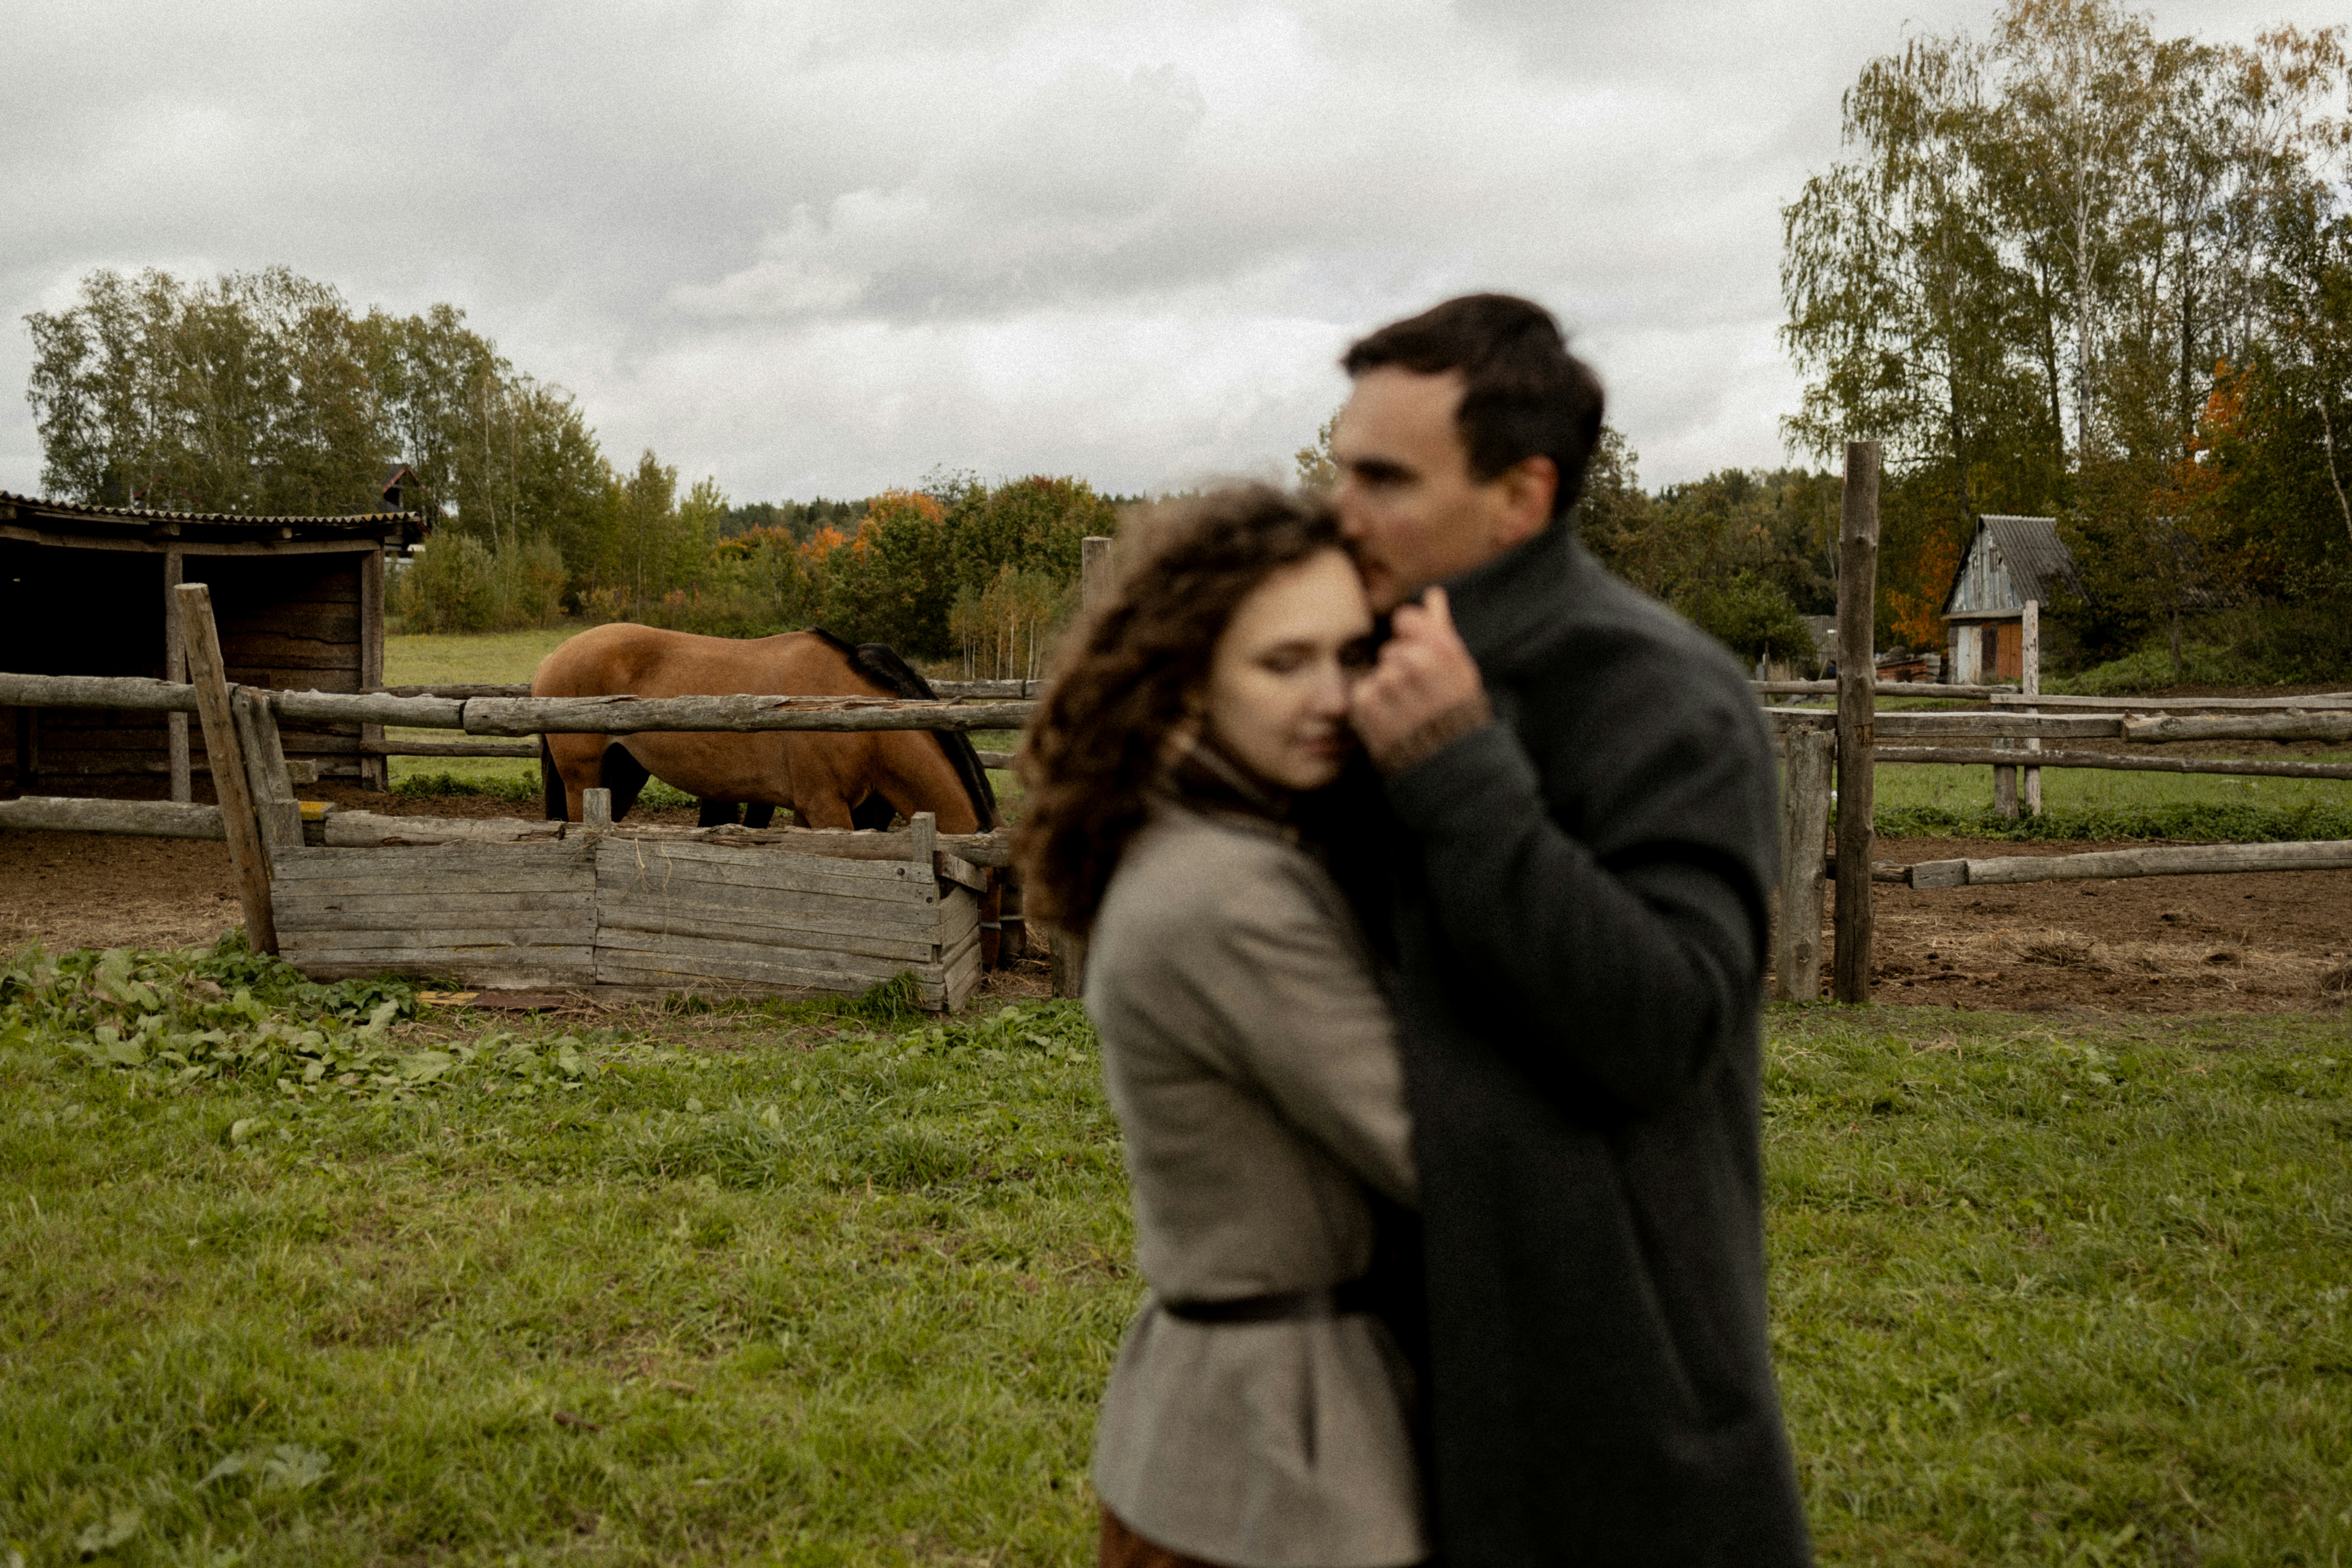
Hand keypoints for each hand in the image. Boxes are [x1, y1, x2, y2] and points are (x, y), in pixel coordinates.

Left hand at [1350, 588, 1491, 773]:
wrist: (1449, 764)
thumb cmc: (1457, 712)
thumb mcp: (1460, 669)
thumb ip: (1442, 628)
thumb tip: (1433, 594)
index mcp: (1441, 648)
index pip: (1405, 618)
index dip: (1409, 640)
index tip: (1420, 662)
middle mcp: (1416, 663)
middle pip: (1390, 649)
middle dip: (1399, 669)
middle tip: (1417, 696)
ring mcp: (1390, 684)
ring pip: (1377, 671)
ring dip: (1387, 690)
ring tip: (1407, 711)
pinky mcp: (1368, 705)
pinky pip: (1362, 691)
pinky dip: (1373, 707)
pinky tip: (1393, 720)